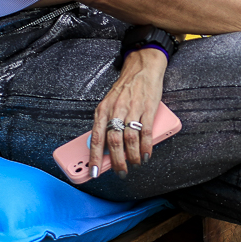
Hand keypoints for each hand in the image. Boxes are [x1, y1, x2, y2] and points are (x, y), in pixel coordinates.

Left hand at [91, 47, 166, 177]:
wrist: (142, 68)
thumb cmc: (125, 89)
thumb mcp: (108, 104)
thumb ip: (105, 123)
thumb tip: (103, 148)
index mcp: (102, 110)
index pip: (96, 138)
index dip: (94, 157)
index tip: (93, 173)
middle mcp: (116, 110)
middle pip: (114, 141)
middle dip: (116, 161)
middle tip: (120, 172)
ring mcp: (133, 110)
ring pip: (130, 139)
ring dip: (132, 156)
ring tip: (134, 164)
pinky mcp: (147, 109)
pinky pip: (146, 132)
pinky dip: (146, 147)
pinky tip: (145, 155)